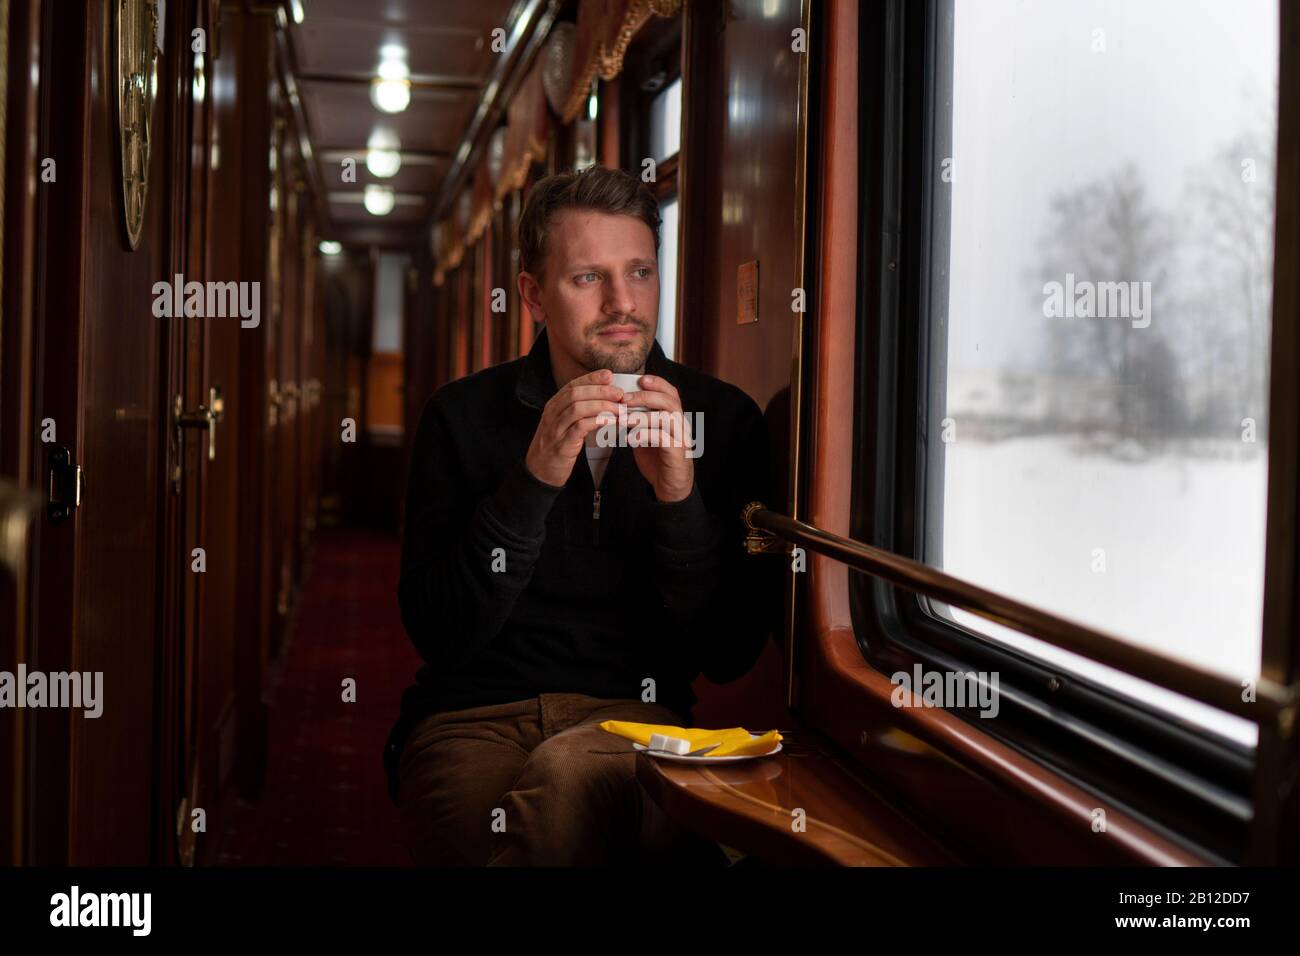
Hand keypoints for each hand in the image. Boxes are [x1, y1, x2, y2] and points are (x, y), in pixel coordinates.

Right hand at [524, 369, 624, 486]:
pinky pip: (579, 427)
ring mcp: (555, 429)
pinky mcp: (562, 444)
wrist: (540, 472)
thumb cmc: (557, 446)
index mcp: (553, 406)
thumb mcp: (564, 424)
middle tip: (620, 394)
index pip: (573, 385)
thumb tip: (603, 400)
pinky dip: (596, 421)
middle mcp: (552, 414)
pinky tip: (610, 421)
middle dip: (601, 391)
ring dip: (602, 406)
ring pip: (577, 408)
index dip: (592, 378)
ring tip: (619, 409)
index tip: (609, 375)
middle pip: (576, 393)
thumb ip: (579, 411)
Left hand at [622, 374, 693, 501]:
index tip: (640, 379)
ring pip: (666, 417)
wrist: (670, 485)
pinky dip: (645, 435)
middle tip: (625, 399)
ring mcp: (680, 438)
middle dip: (645, 396)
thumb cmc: (657, 458)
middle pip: (669, 401)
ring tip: (624, 418)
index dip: (657, 383)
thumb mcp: (646, 434)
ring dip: (643, 415)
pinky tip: (631, 438)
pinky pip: (663, 438)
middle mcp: (681, 424)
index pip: (671, 392)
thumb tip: (619, 405)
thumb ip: (638, 420)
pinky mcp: (676, 453)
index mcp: (674, 417)